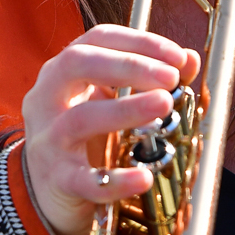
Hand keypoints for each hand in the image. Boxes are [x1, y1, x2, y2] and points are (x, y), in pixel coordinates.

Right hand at [21, 27, 198, 234]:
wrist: (44, 194)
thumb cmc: (82, 140)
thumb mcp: (110, 102)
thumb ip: (150, 79)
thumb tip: (190, 60)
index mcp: (62, 72)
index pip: (96, 40)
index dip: (138, 42)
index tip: (176, 57)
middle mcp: (48, 98)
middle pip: (78, 65)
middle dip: (128, 65)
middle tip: (170, 77)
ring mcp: (48, 139)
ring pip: (80, 118)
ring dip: (125, 109)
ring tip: (164, 106)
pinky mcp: (56, 180)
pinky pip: (84, 179)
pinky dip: (116, 180)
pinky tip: (144, 177)